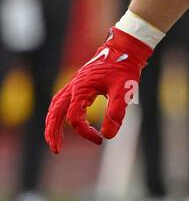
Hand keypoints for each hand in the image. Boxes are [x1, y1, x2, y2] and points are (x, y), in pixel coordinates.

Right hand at [44, 26, 152, 151]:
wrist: (124, 49)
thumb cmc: (125, 68)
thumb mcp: (124, 92)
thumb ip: (116, 113)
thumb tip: (107, 135)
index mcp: (81, 88)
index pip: (75, 118)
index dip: (85, 132)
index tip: (100, 139)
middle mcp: (73, 86)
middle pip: (55, 113)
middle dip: (53, 132)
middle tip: (56, 150)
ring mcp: (73, 84)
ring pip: (55, 107)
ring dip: (52, 124)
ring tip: (54, 140)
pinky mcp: (77, 84)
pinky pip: (60, 101)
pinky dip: (58, 114)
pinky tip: (61, 122)